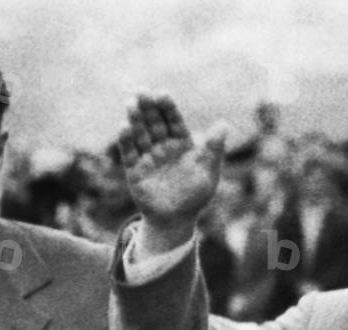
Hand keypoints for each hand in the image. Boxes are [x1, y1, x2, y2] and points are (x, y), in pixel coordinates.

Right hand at [119, 93, 226, 256]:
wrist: (176, 220)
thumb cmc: (195, 196)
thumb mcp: (209, 172)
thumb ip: (214, 148)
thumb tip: (224, 124)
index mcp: (181, 144)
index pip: (173, 120)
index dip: (167, 107)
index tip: (162, 93)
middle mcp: (162, 147)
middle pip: (154, 122)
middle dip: (148, 107)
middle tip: (142, 91)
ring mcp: (148, 157)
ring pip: (140, 134)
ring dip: (135, 119)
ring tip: (131, 103)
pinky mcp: (135, 170)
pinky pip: (130, 153)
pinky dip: (126, 140)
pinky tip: (124, 127)